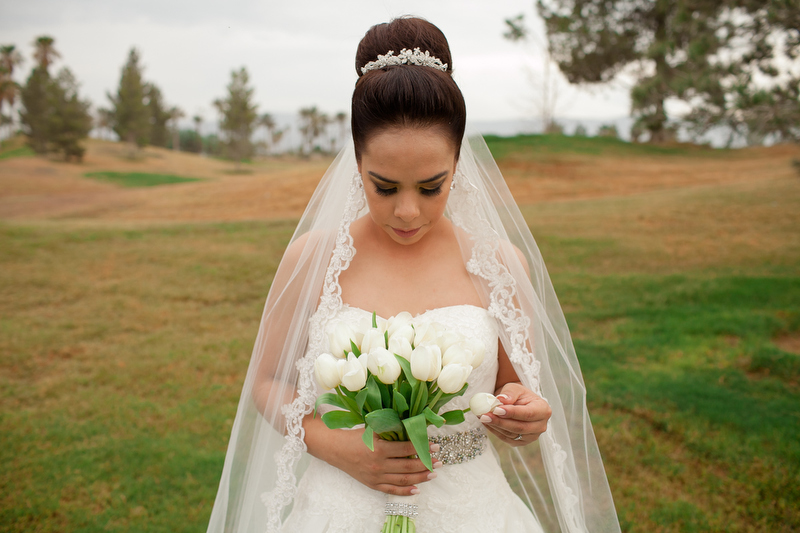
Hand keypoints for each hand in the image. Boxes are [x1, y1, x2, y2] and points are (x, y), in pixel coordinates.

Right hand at [304, 416, 441, 494]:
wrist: (336, 449)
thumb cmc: (356, 436)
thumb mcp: (373, 428)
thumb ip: (391, 427)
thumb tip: (412, 425)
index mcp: (379, 448)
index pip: (406, 449)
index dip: (422, 447)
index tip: (435, 445)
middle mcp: (379, 464)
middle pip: (408, 466)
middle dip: (426, 463)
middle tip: (438, 461)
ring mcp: (376, 476)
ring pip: (403, 479)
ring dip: (421, 477)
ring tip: (433, 473)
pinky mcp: (373, 484)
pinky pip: (392, 490)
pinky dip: (406, 491)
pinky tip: (418, 488)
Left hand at [479, 382, 550, 446]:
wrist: (518, 403)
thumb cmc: (518, 395)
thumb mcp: (515, 388)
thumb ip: (510, 393)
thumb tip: (502, 400)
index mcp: (543, 410)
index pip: (528, 413)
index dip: (512, 412)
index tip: (497, 409)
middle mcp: (540, 426)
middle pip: (520, 427)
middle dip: (501, 422)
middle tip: (485, 415)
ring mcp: (532, 436)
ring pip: (512, 434)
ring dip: (495, 426)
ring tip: (482, 417)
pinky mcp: (521, 442)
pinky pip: (507, 439)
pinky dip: (495, 431)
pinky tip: (486, 423)